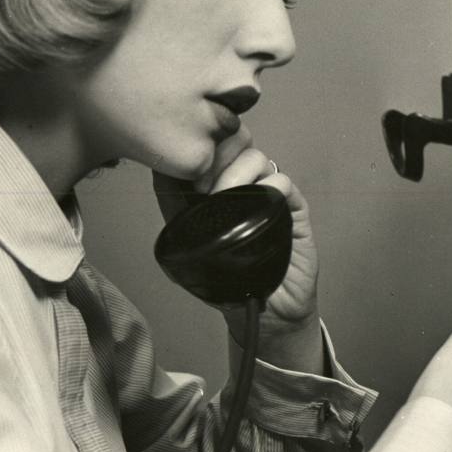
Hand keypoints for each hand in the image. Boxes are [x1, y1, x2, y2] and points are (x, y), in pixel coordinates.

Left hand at [153, 125, 322, 370]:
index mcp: (219, 183)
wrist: (264, 312)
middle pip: (235, 139)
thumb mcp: (191, 240)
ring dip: (234, 171)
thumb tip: (159, 171)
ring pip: (255, 156)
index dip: (197, 146)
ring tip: (220, 197)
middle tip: (200, 184)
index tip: (181, 169)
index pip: (210, 144)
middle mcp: (244, 182)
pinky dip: (266, 186)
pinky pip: (282, 181)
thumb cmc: (228, 279)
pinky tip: (251, 205)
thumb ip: (176, 207)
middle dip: (215, 153)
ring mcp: (269, 193)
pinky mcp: (293, 208)